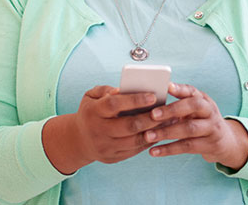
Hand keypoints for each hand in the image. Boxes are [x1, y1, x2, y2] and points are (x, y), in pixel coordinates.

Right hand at [43, 85, 164, 173]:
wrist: (78, 140)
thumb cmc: (90, 111)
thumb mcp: (91, 96)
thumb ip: (105, 90)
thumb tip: (121, 89)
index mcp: (93, 112)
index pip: (114, 105)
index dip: (134, 100)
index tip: (153, 95)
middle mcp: (98, 131)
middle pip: (129, 125)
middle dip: (150, 118)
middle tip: (167, 110)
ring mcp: (105, 147)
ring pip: (135, 140)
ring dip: (155, 131)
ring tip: (170, 121)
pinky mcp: (113, 158)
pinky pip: (135, 150)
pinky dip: (149, 141)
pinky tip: (160, 132)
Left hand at [143, 83, 247, 170]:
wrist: (226, 141)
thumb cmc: (201, 120)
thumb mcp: (195, 109)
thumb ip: (179, 103)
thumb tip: (149, 99)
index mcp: (203, 99)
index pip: (192, 90)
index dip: (180, 89)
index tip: (166, 87)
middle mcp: (209, 111)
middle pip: (193, 106)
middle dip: (172, 110)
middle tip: (153, 115)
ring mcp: (212, 128)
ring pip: (189, 129)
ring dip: (166, 132)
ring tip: (148, 136)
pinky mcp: (210, 145)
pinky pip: (187, 147)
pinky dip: (169, 149)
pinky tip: (154, 151)